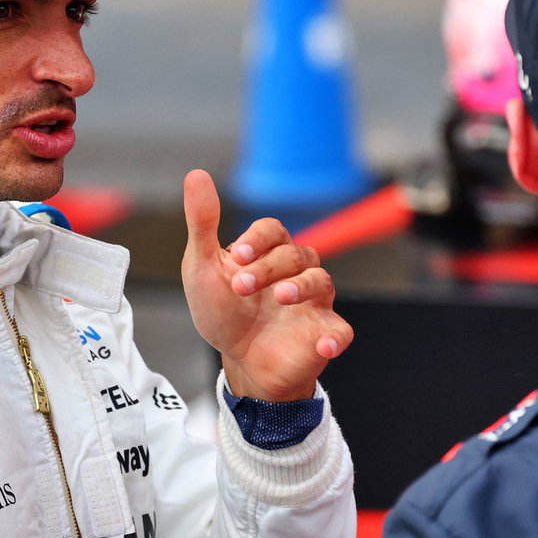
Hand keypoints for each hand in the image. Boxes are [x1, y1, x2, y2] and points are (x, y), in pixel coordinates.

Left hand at [181, 169, 352, 400]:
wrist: (238, 362)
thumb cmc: (223, 312)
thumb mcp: (203, 268)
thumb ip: (203, 223)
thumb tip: (196, 174)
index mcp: (268, 254)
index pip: (274, 230)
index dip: (259, 239)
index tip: (238, 255)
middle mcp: (295, 273)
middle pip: (296, 254)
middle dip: (268, 268)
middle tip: (241, 287)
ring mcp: (312, 303)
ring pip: (321, 281)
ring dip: (301, 287)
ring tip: (279, 298)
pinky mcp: (323, 334)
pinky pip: (341, 331)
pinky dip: (336, 336)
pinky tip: (323, 345)